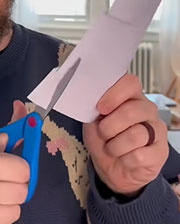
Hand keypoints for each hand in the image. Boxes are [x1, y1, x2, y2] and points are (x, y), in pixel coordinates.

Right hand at [0, 101, 29, 223]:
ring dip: (9, 202)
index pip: (23, 168)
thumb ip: (0, 140)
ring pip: (17, 208)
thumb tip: (23, 116)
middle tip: (2, 182)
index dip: (21, 168)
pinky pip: (7, 220)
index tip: (13, 168)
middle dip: (16, 185)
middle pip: (23, 190)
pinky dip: (1, 214)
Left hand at [83, 72, 167, 197]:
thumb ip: (94, 106)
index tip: (100, 108)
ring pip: (136, 135)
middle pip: (132, 110)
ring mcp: (157, 130)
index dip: (114, 94)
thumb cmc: (103, 139)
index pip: (130, 83)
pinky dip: (125, 160)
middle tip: (102, 133)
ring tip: (112, 148)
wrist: (111, 168)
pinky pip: (140, 156)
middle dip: (110, 126)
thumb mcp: (92, 120)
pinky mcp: (161, 152)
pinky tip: (125, 159)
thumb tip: (90, 96)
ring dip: (116, 146)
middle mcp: (147, 109)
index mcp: (130, 95)